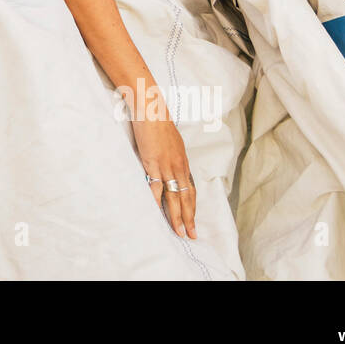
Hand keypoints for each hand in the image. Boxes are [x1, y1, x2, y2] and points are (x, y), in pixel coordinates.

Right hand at [131, 113, 197, 239]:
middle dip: (190, 218)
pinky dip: (157, 203)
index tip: (192, 220)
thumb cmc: (159, 121)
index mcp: (182, 162)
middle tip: (192, 234)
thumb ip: (169, 154)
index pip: (190, 189)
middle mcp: (178, 167)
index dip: (192, 206)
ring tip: (179, 232)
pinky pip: (156, 188)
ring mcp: (166, 167)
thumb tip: (167, 162)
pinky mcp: (153, 164)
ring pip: (174, 197)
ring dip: (177, 217)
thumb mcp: (169, 141)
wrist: (152, 109)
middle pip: (186, 197)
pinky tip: (158, 215)